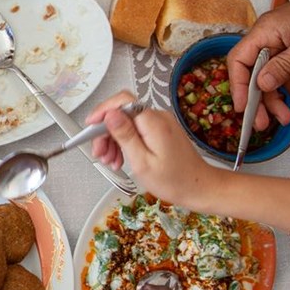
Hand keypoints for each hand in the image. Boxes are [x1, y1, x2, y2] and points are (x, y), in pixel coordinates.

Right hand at [85, 92, 219, 205]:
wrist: (199, 188)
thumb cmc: (173, 181)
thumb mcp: (142, 162)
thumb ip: (125, 135)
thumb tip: (110, 114)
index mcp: (153, 122)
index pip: (122, 101)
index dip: (103, 111)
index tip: (90, 126)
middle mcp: (158, 117)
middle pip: (122, 113)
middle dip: (106, 131)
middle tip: (99, 153)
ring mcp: (160, 123)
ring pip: (127, 122)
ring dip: (113, 139)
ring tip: (110, 160)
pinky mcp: (160, 130)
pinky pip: (136, 129)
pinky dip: (125, 142)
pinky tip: (121, 158)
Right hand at [228, 0, 289, 124]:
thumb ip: (285, 65)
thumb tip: (263, 84)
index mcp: (266, 31)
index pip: (239, 60)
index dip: (238, 85)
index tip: (243, 107)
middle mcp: (266, 37)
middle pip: (252, 72)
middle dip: (257, 99)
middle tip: (262, 122)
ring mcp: (276, 43)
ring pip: (268, 76)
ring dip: (276, 98)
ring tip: (286, 117)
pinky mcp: (287, 48)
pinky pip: (283, 71)